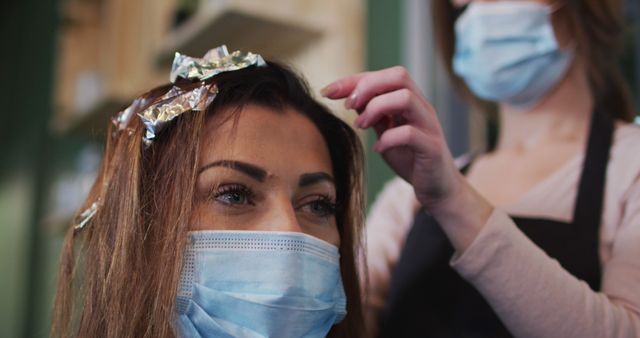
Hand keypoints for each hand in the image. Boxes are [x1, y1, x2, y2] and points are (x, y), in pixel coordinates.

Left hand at [321, 66, 461, 208]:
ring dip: (376, 108)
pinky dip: (388, 139)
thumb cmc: (410, 159)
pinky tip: (378, 149)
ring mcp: (429, 126)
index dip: (353, 80)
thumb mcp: (385, 133)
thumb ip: (372, 114)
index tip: (328, 91)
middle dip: (367, 86)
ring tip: (361, 126)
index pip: (383, 76)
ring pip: (406, 98)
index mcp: (410, 101)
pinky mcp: (431, 148)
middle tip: (348, 106)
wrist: (437, 188)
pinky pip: (410, 134)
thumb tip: (350, 97)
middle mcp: (422, 108)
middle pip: (399, 76)